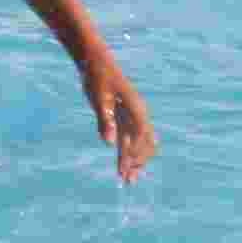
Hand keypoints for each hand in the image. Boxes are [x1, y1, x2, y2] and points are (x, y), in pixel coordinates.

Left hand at [78, 48, 157, 182]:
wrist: (96, 62)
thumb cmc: (97, 78)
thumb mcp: (98, 98)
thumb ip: (104, 120)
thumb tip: (108, 143)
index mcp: (135, 109)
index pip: (140, 138)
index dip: (133, 155)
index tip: (124, 170)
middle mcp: (138, 113)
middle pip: (145, 143)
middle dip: (138, 162)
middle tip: (128, 180)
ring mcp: (133, 116)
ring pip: (141, 143)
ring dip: (136, 160)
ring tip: (128, 179)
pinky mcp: (125, 117)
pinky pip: (132, 138)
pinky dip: (130, 152)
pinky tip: (124, 163)